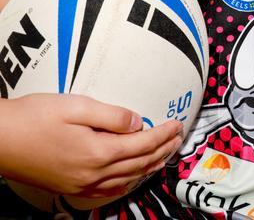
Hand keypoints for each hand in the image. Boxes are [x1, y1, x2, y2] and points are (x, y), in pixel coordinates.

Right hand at [0, 94, 182, 197]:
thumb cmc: (34, 118)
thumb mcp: (77, 106)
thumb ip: (112, 115)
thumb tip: (138, 122)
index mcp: (99, 152)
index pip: (143, 143)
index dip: (164, 133)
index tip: (176, 124)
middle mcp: (94, 174)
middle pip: (140, 163)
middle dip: (163, 149)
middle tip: (178, 137)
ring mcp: (82, 184)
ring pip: (128, 178)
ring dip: (150, 166)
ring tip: (164, 154)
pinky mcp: (71, 187)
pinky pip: (110, 190)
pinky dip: (129, 181)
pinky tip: (134, 175)